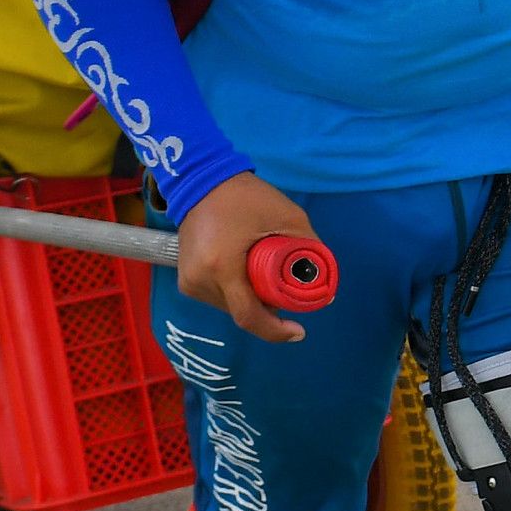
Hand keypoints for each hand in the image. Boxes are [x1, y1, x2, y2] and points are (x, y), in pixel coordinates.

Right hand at [178, 170, 321, 342]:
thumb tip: (326, 289)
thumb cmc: (248, 197)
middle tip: (287, 289)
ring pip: (230, 307)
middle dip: (269, 309)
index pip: (249, 317)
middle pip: (242, 312)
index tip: (299, 331)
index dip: (275, 330)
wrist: (202, 179)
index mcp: (221, 268)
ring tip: (265, 274)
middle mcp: (199, 281)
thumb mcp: (289, 218)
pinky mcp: (185, 280)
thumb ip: (310, 252)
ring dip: (252, 300)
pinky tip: (248, 273)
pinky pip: (218, 297)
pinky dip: (238, 292)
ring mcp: (188, 282)